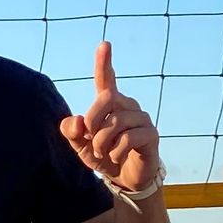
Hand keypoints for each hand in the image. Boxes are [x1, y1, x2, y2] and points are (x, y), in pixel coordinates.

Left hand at [61, 41, 162, 192]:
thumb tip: (77, 120)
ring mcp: (141, 118)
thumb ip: (72, 132)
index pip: (107, 80)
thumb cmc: (104, 156)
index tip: (104, 44)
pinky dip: (116, 151)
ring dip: (102, 143)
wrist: (124, 179)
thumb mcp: (81, 146)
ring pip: (116, 122)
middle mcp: (128, 105)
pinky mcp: (151, 134)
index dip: (104, 62)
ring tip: (104, 152)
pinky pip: (128, 138)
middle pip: (106, 98)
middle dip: (93, 120)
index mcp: (110, 104)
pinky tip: (117, 156)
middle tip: (90, 139)